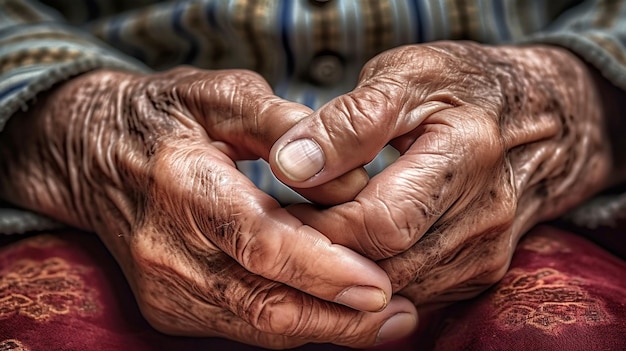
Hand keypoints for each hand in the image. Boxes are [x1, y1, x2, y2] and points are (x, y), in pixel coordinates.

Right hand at [0, 67, 416, 347]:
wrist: (93, 153)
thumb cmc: (167, 116)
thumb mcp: (223, 94)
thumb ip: (284, 126)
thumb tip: (351, 175)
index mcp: (184, 184)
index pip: (260, 242)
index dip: (323, 271)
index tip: (380, 285)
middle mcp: (167, 248)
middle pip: (263, 304)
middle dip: (339, 318)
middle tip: (400, 313)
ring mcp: (164, 285)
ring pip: (256, 327)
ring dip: (323, 328)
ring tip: (383, 319)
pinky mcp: (168, 305)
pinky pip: (241, 326)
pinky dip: (292, 323)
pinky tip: (331, 309)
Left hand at [270, 42, 613, 305]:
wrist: (538, 117)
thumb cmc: (461, 87)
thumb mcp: (405, 76)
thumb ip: (347, 121)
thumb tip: (291, 164)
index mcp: (466, 155)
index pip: (380, 223)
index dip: (320, 225)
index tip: (283, 208)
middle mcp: (486, 216)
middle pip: (385, 266)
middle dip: (324, 252)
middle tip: (287, 224)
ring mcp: (487, 252)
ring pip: (395, 290)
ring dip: (346, 269)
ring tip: (315, 232)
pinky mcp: (482, 272)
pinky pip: (414, 294)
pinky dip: (376, 277)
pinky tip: (354, 246)